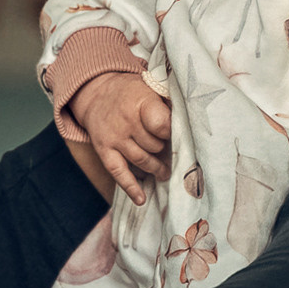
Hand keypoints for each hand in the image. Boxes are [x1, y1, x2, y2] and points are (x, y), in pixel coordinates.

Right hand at [71, 72, 171, 202]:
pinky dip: (130, 187)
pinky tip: (141, 199)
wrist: (96, 92)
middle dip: (165, 150)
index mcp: (141, 102)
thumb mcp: (150, 88)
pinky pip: (118, 172)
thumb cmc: (132, 93)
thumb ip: (168, 103)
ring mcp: (114, 137)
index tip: (179, 135)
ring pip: (141, 160)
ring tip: (165, 172)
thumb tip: (192, 121)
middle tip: (172, 152)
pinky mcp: (103, 150)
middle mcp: (126, 121)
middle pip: (153, 145)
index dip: (173, 133)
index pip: (162, 125)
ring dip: (156, 168)